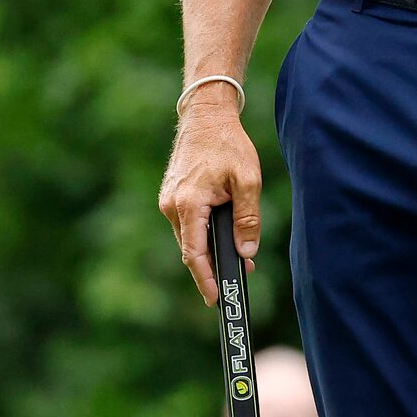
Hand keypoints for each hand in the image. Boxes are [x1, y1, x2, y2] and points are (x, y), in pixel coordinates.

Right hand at [159, 99, 261, 305]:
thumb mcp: (248, 181)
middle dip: (214, 266)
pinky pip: (188, 224)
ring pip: (190, 237)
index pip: (194, 254)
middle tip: (240, 278)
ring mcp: (169, 201)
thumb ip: (248, 218)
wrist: (206, 117)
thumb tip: (247, 252)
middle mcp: (171, 206)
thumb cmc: (228, 145)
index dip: (205, 279)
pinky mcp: (172, 197)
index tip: (215, 299)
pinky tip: (225, 234)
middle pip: (192, 249)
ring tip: (240, 256)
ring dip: (211, 249)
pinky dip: (204, 232)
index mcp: (188, 204)